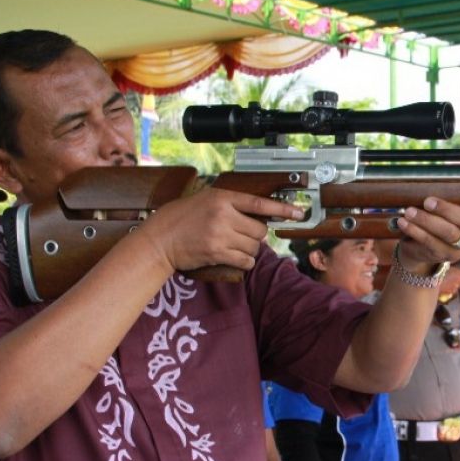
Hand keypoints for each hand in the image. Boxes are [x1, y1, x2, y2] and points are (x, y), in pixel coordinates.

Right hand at [139, 187, 303, 273]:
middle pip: (259, 230)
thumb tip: (258, 215)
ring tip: (233, 246)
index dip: (282, 210)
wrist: (160, 240)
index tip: (299, 213)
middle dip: (255, 235)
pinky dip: (245, 262)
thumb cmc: (181, 218)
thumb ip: (230, 204)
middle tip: (241, 235)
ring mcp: (221, 234)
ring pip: (254, 246)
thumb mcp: (205, 200)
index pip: (259, 204)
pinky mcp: (217, 252)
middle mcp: (224, 215)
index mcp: (222, 198)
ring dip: (249, 249)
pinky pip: (246, 260)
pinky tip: (235, 257)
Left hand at [395, 197, 459, 270]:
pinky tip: (404, 221)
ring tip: (410, 211)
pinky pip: (430, 243)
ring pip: (448, 234)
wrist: (428, 243)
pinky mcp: (443, 255)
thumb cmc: (448, 212)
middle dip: (449, 211)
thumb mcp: (459, 199)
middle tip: (429, 201)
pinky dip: (415, 231)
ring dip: (427, 221)